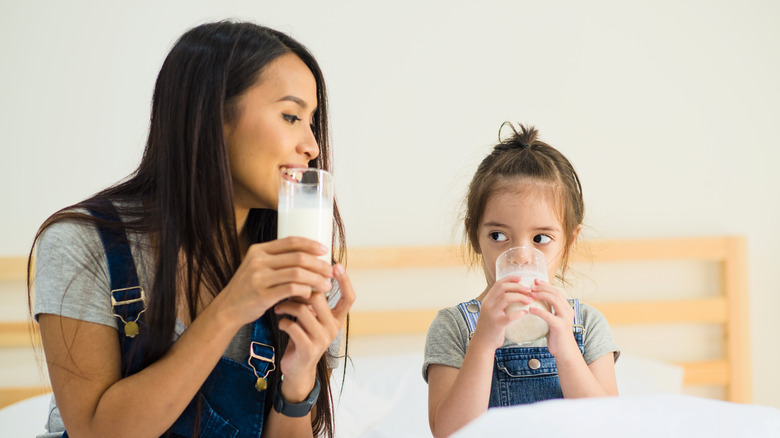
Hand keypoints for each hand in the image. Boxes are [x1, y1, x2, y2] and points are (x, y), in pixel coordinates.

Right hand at [216, 237, 333, 330]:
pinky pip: (290, 289)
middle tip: (330, 271)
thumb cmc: (248, 288)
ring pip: (297, 274)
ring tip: (326, 285)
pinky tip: (310, 294)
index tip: (325, 250)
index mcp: (259, 250)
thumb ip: (275, 259)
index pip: (290, 241)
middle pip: (297, 258)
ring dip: (315, 279)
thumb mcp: (257, 267)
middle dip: (318, 264)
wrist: (228, 308)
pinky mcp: (262, 295)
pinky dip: (304, 291)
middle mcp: (258, 261)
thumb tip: (307, 256)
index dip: (310, 244)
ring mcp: (259, 278)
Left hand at [273, 263, 355, 399]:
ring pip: (303, 310)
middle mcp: (333, 328)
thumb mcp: (312, 318)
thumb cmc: (302, 336)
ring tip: (279, 306)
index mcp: (337, 319)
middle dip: (300, 291)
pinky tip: (280, 321)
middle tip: (287, 290)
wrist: (297, 368)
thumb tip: (307, 272)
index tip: (335, 265)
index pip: (349, 298)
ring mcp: (322, 339)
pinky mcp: (308, 349)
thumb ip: (314, 302)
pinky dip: (283, 321)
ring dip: (287, 306)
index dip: (345, 281)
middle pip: (319, 298)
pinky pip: (293, 326)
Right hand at [471, 276, 534, 350]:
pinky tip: (525, 313)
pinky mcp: (497, 324)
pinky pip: (509, 316)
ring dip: (520, 297)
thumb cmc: (491, 327)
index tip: (521, 278)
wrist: (483, 343)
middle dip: (518, 287)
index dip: (510, 279)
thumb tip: (515, 295)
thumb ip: (499, 303)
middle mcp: (488, 304)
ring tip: (530, 300)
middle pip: (503, 288)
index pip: (498, 284)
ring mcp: (491, 314)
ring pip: (506, 298)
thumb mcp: (492, 312)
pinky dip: (519, 313)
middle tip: (529, 290)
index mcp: (487, 300)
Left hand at [527, 280, 578, 358]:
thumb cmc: (556, 337)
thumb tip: (534, 304)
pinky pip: (549, 315)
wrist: (565, 353)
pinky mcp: (560, 327)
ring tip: (530, 294)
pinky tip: (530, 309)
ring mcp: (565, 318)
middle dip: (543, 287)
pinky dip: (539, 311)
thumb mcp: (553, 321)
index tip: (535, 281)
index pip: (557, 291)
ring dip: (541, 295)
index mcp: (567, 308)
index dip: (546, 285)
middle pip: (556, 293)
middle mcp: (568, 311)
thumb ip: (548, 312)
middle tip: (530, 285)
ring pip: (554, 300)